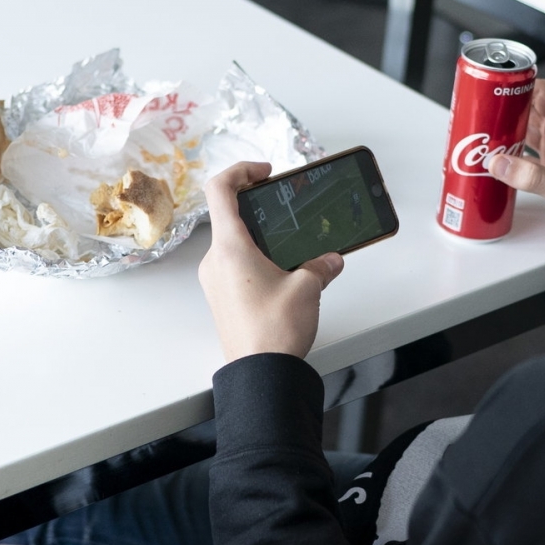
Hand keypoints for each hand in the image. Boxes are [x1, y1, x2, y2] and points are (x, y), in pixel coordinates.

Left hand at [198, 161, 344, 361]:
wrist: (260, 375)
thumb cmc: (275, 332)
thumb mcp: (307, 289)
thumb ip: (319, 265)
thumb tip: (329, 259)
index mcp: (229, 248)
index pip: (220, 189)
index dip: (241, 170)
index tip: (265, 172)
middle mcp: (215, 261)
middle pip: (228, 217)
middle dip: (258, 209)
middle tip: (285, 210)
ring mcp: (214, 281)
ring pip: (233, 244)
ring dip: (260, 238)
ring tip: (292, 248)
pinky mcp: (221, 299)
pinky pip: (235, 267)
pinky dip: (256, 260)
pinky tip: (284, 274)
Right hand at [484, 80, 544, 251]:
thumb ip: (534, 178)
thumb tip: (498, 162)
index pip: (544, 93)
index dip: (520, 85)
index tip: (495, 88)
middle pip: (529, 109)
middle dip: (504, 108)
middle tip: (478, 113)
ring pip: (526, 131)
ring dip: (504, 131)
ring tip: (479, 135)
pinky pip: (526, 154)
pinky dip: (509, 154)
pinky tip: (495, 162)